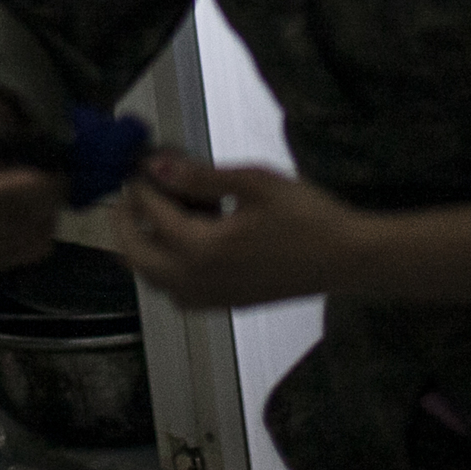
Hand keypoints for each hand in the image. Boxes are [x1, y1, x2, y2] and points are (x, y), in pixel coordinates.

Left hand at [112, 152, 361, 308]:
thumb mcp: (253, 182)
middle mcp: (197, 281)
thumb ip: (200, 176)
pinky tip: (180, 243)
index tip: (138, 164)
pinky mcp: (224, 305)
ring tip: (151, 215)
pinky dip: (164, 268)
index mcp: (202, 249)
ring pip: (153, 278)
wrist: (345, 259)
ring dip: (142, 248)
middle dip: (125, 223)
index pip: (152, 214)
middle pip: (137, 256)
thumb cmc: (306, 216)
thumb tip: (156, 166)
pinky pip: (176, 291)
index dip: (141, 185)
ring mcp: (209, 298)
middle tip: (128, 193)